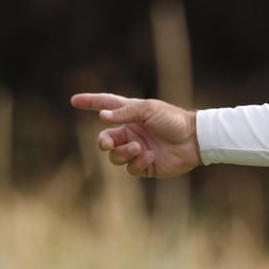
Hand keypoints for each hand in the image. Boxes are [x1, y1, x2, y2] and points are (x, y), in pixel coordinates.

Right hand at [70, 92, 201, 177]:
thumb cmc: (173, 120)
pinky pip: (131, 168)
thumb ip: (124, 113)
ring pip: (115, 157)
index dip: (90, 103)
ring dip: (122, 153)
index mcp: (130, 115)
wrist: (194, 140)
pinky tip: (149, 157)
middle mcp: (131, 133)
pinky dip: (136, 163)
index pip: (106, 106)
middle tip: (109, 142)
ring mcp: (137, 150)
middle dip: (104, 142)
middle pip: (105, 140)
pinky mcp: (146, 166)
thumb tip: (102, 117)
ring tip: (139, 148)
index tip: (74, 100)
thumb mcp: (148, 110)